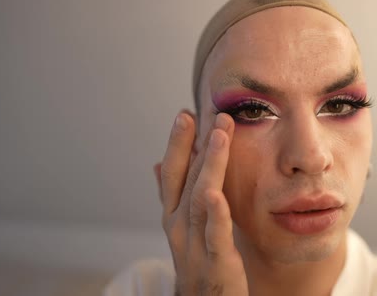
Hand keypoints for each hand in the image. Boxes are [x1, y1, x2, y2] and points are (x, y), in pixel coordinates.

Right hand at [153, 111, 247, 295]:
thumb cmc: (198, 261)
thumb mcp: (182, 227)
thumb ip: (171, 196)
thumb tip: (157, 163)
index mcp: (173, 216)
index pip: (172, 173)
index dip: (178, 144)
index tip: (185, 114)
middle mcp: (178, 226)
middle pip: (185, 179)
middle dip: (195, 145)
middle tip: (207, 113)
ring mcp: (194, 243)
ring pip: (200, 197)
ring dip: (209, 164)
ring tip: (219, 135)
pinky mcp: (216, 261)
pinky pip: (215, 233)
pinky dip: (215, 213)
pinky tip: (215, 193)